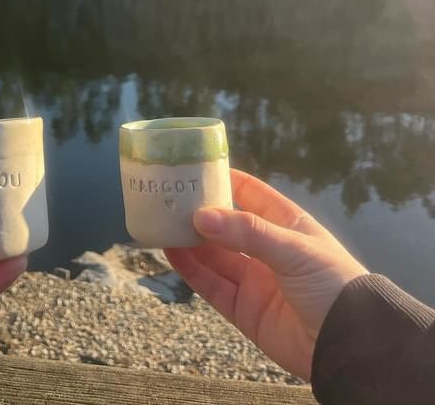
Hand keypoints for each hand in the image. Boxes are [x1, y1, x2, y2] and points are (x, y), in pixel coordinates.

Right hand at [165, 169, 366, 379]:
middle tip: (168, 198)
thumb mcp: (293, 249)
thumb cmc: (332, 283)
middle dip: (199, 212)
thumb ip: (247, 232)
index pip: (250, 193)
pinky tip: (172, 252)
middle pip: (226, 225)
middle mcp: (267, 249)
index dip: (224, 180)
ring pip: (214, 255)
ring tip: (162, 223)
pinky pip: (212, 286)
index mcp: (285, 224)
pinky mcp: (244, 310)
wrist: (349, 344)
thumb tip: (201, 215)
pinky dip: (191, 270)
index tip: (193, 168)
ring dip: (190, 241)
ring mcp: (254, 280)